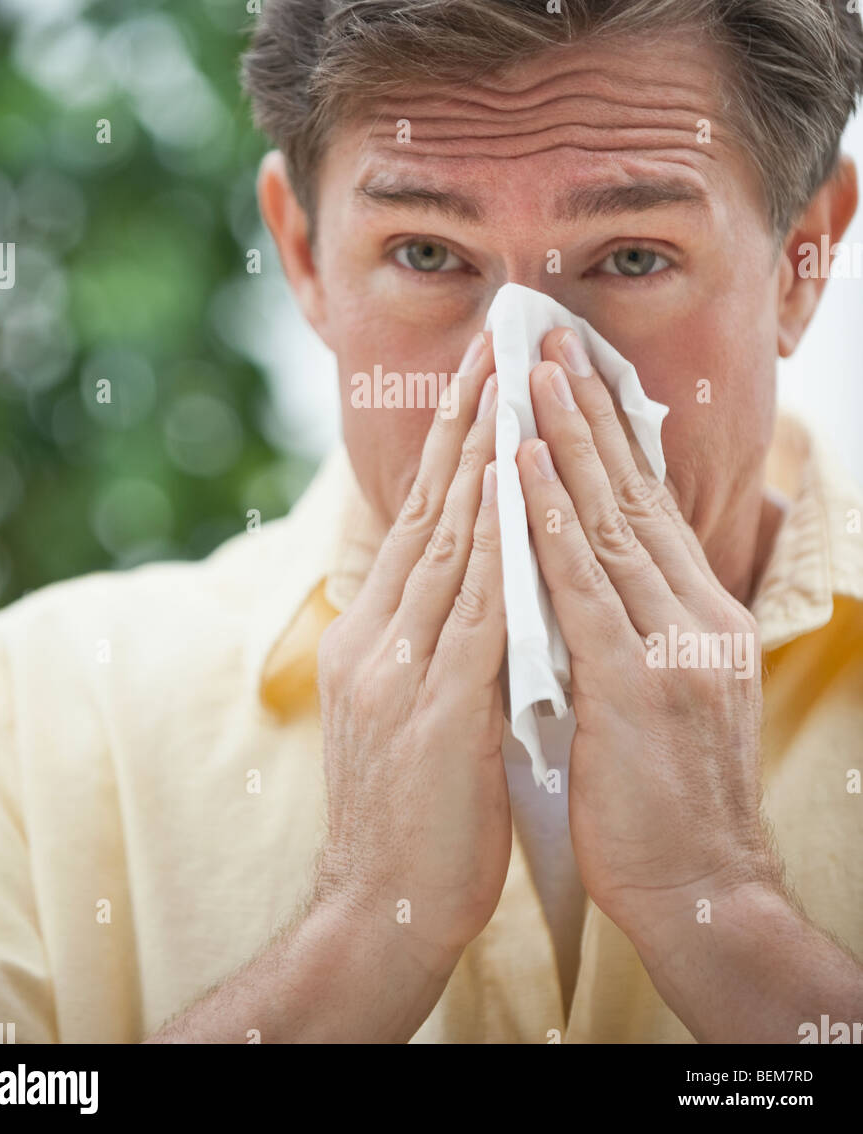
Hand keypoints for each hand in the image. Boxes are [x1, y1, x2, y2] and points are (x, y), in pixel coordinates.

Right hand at [314, 333, 510, 977]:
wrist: (377, 906)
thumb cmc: (407, 812)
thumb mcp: (403, 708)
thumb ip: (424, 639)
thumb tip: (467, 581)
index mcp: (367, 635)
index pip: (413, 525)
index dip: (445, 452)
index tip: (472, 385)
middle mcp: (373, 637)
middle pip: (422, 514)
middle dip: (459, 429)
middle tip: (487, 352)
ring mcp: (396, 670)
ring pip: (442, 547)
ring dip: (477, 466)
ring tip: (502, 395)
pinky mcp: (430, 710)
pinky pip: (468, 613)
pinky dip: (491, 549)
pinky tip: (513, 499)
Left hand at [515, 327, 783, 948]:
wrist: (703, 890)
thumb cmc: (661, 796)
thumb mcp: (656, 691)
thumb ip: (626, 622)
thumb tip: (579, 566)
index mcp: (697, 613)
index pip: (645, 507)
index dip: (607, 436)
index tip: (571, 374)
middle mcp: (694, 613)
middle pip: (632, 494)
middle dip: (587, 411)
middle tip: (549, 337)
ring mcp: (672, 644)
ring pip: (611, 522)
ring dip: (567, 440)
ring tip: (532, 372)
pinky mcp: (641, 684)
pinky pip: (585, 585)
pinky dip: (550, 519)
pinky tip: (523, 467)